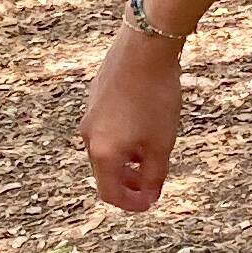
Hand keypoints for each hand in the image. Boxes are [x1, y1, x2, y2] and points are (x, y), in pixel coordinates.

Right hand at [83, 21, 183, 212]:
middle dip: (129, 182)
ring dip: (126, 159)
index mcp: (103, 153)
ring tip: (151, 152)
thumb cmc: (156, 98)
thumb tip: (149, 197)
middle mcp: (89, 136)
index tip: (150, 203)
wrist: (144, 49)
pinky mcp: (95, 97)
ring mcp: (89, 115)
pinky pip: (106, 128)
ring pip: (106, 148)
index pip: (110, 193)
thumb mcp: (161, 144)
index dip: (131, 204)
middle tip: (152, 183)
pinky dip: (122, 137)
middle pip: (105, 171)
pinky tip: (144, 124)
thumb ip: (154, 176)